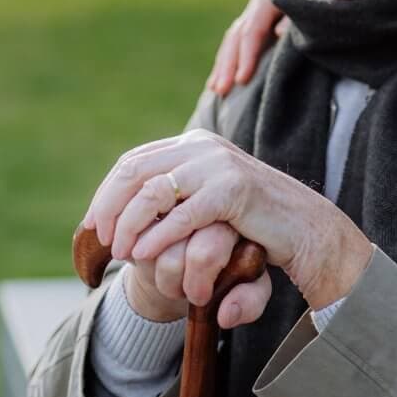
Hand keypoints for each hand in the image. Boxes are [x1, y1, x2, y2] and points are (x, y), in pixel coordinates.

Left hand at [84, 130, 370, 310]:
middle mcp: (202, 146)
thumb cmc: (251, 220)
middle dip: (110, 207)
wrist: (303, 226)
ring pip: (154, 191)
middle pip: (135, 171)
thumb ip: (175, 194)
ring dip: (130, 224)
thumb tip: (126, 204)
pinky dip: (158, 235)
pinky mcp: (234, 189)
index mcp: (193, 143)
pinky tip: (144, 254)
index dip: (107, 194)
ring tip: (122, 252)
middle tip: (102, 241)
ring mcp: (218, 164)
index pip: (133, 162)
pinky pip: (184, 213)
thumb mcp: (206, 199)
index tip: (93, 225)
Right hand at [207, 0, 287, 94]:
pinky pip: (234, 44)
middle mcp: (257, 4)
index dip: (247, 56)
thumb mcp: (312, 5)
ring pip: (231, 40)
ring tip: (216, 90)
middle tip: (222, 90)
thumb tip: (278, 33)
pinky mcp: (253, 22)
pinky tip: (214, 83)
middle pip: (237, 36)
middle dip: (228, 65)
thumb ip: (295, 18)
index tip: (242, 80)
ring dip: (223, 66)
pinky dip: (225, 63)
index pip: (253, 30)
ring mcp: (253, 13)